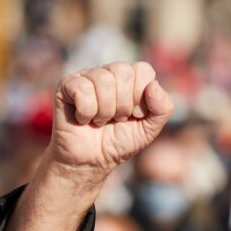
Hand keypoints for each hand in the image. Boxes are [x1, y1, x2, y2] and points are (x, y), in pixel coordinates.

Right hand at [50, 61, 173, 182]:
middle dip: (124, 105)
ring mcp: (87, 77)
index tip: (135, 114)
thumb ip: (163, 108)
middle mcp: (109, 73)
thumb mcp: (150, 128)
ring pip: (103, 80)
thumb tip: (153, 85)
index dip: (141, 96)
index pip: (143, 70)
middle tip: (117, 119)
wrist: (92, 161)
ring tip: (101, 121)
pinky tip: (84, 119)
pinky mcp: (67, 85)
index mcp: (131, 79)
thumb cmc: (120, 142)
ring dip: (105, 111)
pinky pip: (82, 89)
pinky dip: (87, 112)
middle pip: (123, 72)